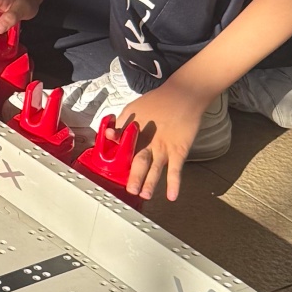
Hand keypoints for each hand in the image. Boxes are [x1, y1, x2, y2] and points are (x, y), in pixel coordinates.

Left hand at [119, 76, 212, 203]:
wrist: (183, 94)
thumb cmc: (157, 101)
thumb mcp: (133, 109)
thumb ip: (121, 125)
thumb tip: (108, 134)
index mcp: (135, 133)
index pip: (122, 148)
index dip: (115, 157)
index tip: (108, 169)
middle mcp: (148, 142)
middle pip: (139, 161)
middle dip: (134, 176)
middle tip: (129, 190)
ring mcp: (164, 147)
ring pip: (156, 168)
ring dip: (150, 182)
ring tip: (145, 195)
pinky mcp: (179, 150)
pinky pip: (176, 169)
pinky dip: (174, 183)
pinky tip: (172, 196)